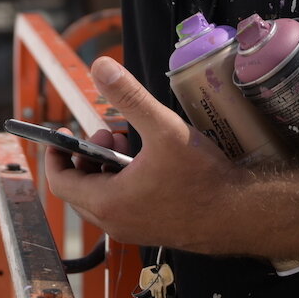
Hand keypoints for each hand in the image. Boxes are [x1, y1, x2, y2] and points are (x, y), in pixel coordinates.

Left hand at [44, 56, 244, 253]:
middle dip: (87, 156)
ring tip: (128, 142)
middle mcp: (115, 223)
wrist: (242, 214)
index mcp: (108, 202)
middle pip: (78, 189)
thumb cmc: (204, 177)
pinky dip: (121, 182)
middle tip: (111, 132)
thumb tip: (101, 67)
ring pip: (100, 198)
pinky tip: (147, 162)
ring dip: (105, 168)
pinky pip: (120, 207)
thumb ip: (129, 96)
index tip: (64, 133)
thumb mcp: (163, 128)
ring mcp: (133, 230)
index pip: (60, 181)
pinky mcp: (150, 230)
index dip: (56, 154)